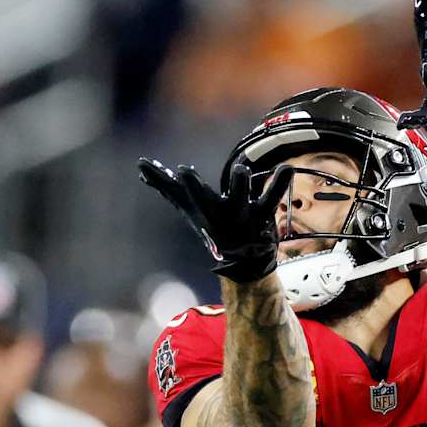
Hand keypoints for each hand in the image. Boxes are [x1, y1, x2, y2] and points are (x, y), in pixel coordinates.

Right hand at [138, 158, 293, 281]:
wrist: (242, 260)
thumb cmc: (212, 226)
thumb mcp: (187, 207)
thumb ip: (165, 186)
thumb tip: (140, 167)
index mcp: (202, 209)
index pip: (186, 195)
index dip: (175, 183)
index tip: (162, 168)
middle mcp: (219, 211)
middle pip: (203, 198)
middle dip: (194, 188)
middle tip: (182, 172)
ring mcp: (241, 213)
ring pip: (239, 196)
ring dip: (238, 183)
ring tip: (238, 168)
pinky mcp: (263, 214)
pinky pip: (271, 198)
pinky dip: (279, 183)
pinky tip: (286, 168)